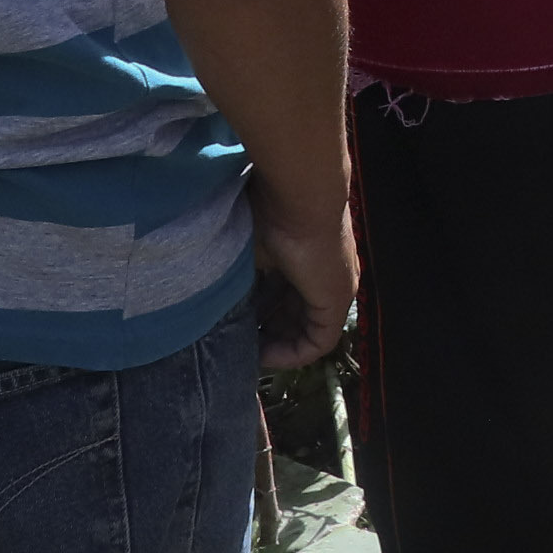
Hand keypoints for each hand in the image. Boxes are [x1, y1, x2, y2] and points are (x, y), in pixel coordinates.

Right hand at [250, 178, 357, 369]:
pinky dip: (291, 354)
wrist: (297, 196)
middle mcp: (323, 275)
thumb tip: (215, 297)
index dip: (258, 313)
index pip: (283, 294)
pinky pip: (318, 343)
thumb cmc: (268, 210)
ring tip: (244, 351)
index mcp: (304, 257)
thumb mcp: (247, 249)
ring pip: (304, 330)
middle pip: (294, 315)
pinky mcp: (337, 301)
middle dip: (265, 332)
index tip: (233, 323)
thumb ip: (241, 274)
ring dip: (275, 345)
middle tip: (236, 341)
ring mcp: (334, 289)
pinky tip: (263, 356)